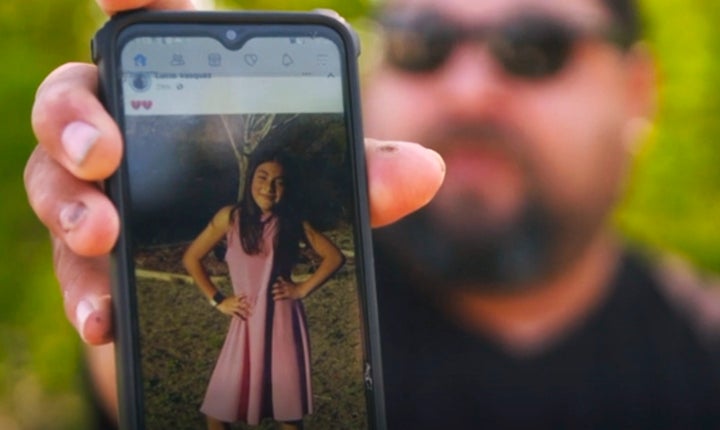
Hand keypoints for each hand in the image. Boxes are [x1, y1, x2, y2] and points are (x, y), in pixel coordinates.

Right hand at [24, 0, 445, 344]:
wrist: (231, 260)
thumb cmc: (264, 190)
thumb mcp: (312, 175)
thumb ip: (358, 168)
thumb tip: (426, 171)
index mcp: (178, 85)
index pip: (148, 23)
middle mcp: (123, 123)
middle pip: (73, 97)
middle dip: (77, 118)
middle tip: (105, 151)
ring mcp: (98, 187)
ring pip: (52, 178)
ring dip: (71, 207)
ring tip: (102, 234)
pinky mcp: (92, 251)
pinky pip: (73, 263)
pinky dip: (84, 291)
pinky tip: (103, 318)